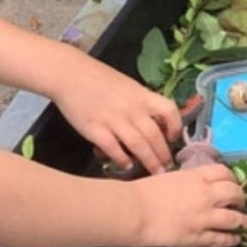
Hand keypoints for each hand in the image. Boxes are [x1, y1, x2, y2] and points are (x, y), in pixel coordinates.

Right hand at [51, 57, 183, 175]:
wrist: (70, 74)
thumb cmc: (99, 79)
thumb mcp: (128, 86)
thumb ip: (141, 103)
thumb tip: (153, 122)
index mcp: (142, 95)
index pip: (169, 110)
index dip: (176, 126)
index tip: (175, 139)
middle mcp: (132, 108)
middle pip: (155, 135)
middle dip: (163, 154)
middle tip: (168, 168)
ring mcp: (114, 119)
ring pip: (138, 145)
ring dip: (149, 161)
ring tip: (155, 173)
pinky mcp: (95, 129)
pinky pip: (113, 148)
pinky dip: (122, 159)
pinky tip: (126, 166)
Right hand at [130, 164, 246, 246]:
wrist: (135, 211)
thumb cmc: (144, 192)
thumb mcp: (170, 177)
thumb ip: (188, 181)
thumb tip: (195, 185)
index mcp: (197, 177)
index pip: (224, 173)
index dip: (232, 179)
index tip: (232, 184)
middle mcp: (206, 195)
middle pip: (234, 193)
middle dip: (241, 198)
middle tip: (241, 202)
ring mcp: (204, 217)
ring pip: (234, 218)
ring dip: (244, 221)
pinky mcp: (199, 236)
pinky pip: (222, 238)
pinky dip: (232, 239)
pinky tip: (236, 239)